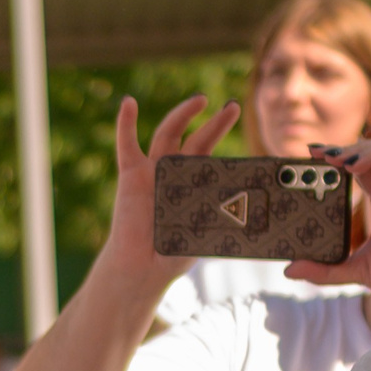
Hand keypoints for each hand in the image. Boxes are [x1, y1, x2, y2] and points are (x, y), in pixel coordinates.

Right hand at [102, 95, 243, 295]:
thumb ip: (219, 215)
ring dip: (182, 114)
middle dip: (213, 121)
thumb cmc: (173, 253)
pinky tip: (128, 103)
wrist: (142, 269)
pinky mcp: (130, 175)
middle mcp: (172, 170)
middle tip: (233, 107)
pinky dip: (126, 124)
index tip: (238, 118)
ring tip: (201, 101)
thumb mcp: (205, 232)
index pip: (209, 150)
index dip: (220, 132)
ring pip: (168, 133)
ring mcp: (151, 170)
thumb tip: (244, 204)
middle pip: (194, 137)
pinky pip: (127, 145)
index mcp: (192, 181)